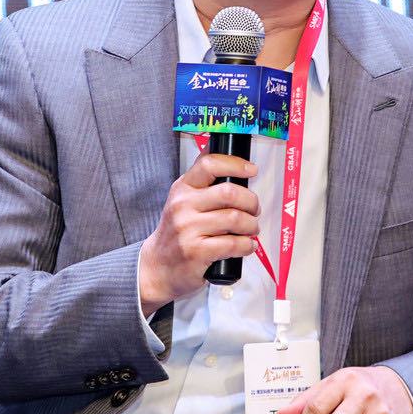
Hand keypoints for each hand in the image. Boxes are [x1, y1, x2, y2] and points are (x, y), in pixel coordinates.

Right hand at [138, 150, 258, 315]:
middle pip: (229, 192)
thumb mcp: (182, 199)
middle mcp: (183, 206)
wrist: (158, 266)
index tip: (251, 169)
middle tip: (254, 209)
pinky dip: (247, 245)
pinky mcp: (197, 252)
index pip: (210, 164)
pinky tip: (246, 246)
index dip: (235, 164)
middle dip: (251, 201)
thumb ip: (202, 177)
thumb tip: (220, 148)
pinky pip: (234, 244)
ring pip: (235, 218)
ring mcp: (188, 229)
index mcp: (182, 188)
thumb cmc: (176, 232)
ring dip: (252, 225)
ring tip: (251, 229)